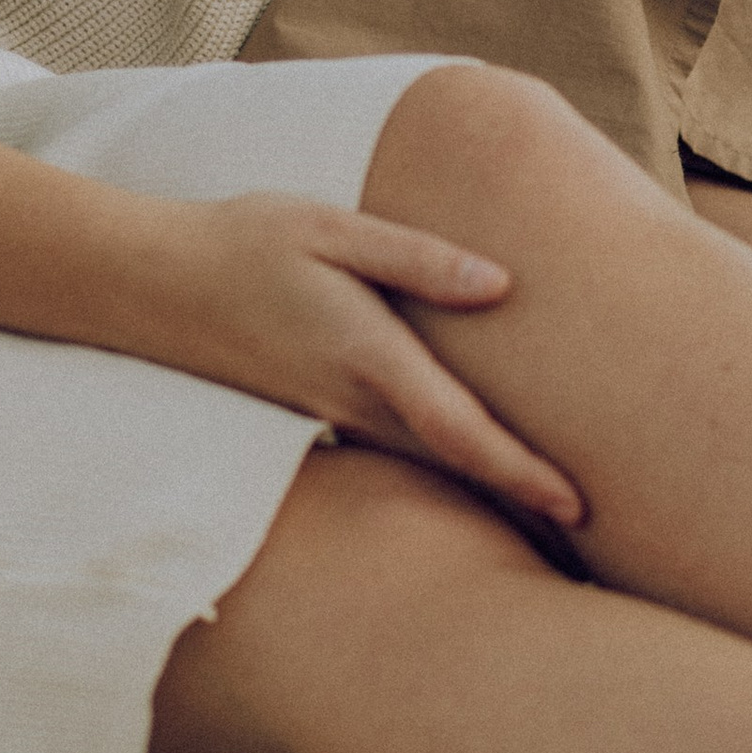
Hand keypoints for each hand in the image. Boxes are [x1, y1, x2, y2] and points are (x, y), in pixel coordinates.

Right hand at [0, 69, 583, 530]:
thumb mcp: (335, 227)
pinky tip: (465, 455)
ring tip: (549, 496)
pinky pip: (390, 446)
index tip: (577, 505)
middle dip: (520, 494)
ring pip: (423, 460)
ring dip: (484, 483)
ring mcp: (332, 413)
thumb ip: (416, 257)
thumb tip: (499, 283)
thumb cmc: (250, 242)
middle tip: (597, 524)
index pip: (460, 429)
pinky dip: (439, 460)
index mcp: (368, 355)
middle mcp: (354, 399)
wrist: (154, 284)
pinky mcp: (315, 410)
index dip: (521, 471)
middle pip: (453, 463)